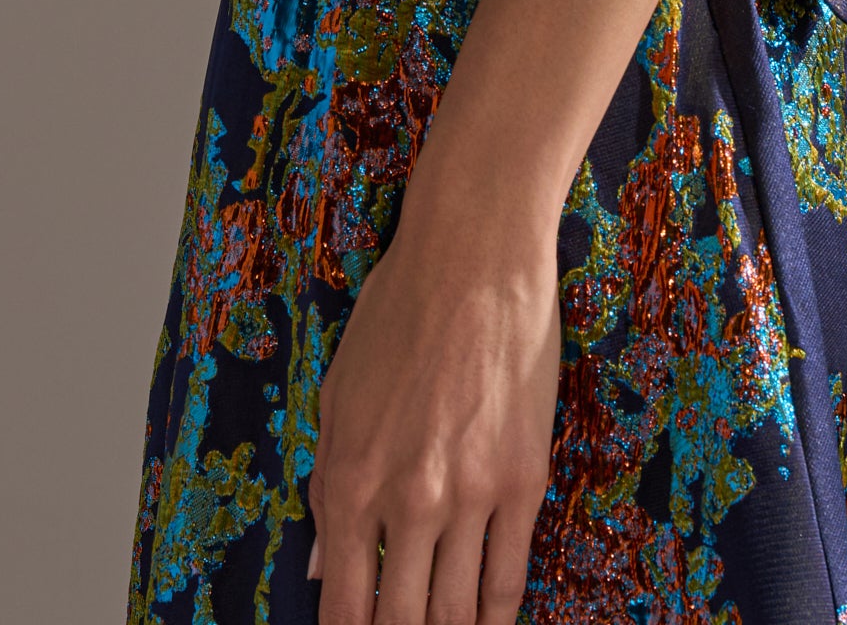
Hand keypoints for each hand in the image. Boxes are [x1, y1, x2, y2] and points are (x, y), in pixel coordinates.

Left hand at [304, 192, 561, 623]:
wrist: (473, 257)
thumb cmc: (398, 312)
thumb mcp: (337, 396)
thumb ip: (326, 488)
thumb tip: (324, 569)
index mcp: (350, 481)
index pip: (345, 609)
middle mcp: (407, 502)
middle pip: (403, 623)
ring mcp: (471, 496)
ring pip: (459, 613)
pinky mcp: (523, 481)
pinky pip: (510, 578)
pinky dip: (498, 615)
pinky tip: (489, 620)